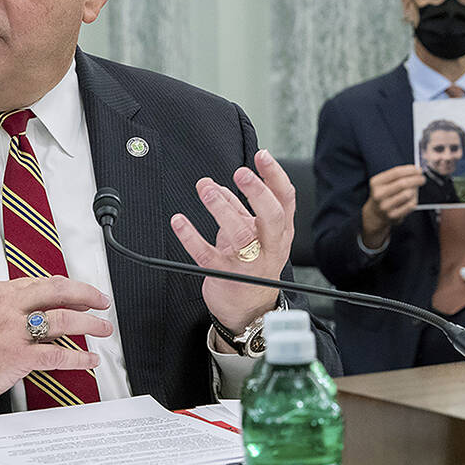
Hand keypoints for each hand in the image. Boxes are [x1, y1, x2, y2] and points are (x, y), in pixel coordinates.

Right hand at [0, 276, 111, 421]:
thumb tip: (42, 304)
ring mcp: (13, 331)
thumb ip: (11, 305)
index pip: (45, 282)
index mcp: (1, 292)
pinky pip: (57, 354)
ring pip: (63, 319)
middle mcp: (9, 306)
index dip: (72, 287)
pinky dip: (79, 357)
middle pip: (58, 291)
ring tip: (103, 329)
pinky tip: (89, 359)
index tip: (86, 294)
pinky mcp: (16, 356)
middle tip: (103, 303)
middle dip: (88, 295)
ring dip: (90, 324)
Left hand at [170, 149, 291, 335]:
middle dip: (257, 193)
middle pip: (272, 216)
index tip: (261, 157)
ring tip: (206, 189)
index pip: (285, 199)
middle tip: (242, 173)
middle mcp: (269, 246)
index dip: (274, 176)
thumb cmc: (252, 265)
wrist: (248, 308)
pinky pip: (207, 255)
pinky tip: (179, 221)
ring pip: (241, 235)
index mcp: (280, 232)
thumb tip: (219, 185)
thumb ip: (238, 208)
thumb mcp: (252, 232)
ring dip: (222, 209)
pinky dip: (191, 236)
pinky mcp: (225, 276)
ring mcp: (249, 263)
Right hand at [360, 165, 425, 248]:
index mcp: (376, 183)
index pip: (396, 172)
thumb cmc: (385, 194)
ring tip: (414, 190)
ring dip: (415, 190)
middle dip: (416, 179)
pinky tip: (412, 199)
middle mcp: (379, 194)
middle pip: (403, 183)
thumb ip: (398, 176)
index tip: (419, 170)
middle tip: (422, 179)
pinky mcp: (393, 215)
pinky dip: (414, 200)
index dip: (410, 170)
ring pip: (408, 194)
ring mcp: (385, 206)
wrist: (376, 214)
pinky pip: (410, 205)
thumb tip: (416, 171)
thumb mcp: (384, 183)